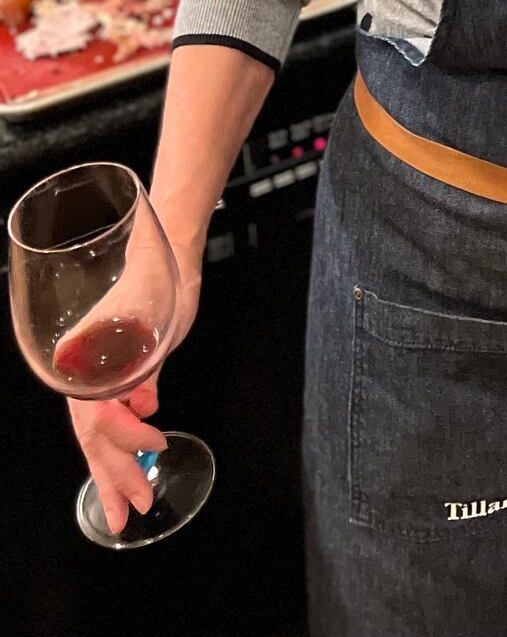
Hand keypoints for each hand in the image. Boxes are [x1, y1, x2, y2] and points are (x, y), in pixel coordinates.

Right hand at [65, 260, 200, 534]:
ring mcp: (93, 380)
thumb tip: (144, 405)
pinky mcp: (111, 382)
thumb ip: (145, 368)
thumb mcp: (156, 323)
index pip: (97, 414)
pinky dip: (117, 452)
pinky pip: (107, 426)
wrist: (164, 259)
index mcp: (80, 359)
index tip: (156, 441)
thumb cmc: (158, 283)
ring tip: (125, 510)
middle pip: (92, 435)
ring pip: (96, 438)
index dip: (125, 436)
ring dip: (111, 475)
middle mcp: (80, 374)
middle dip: (112, 476)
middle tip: (131, 511)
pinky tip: (128, 472)